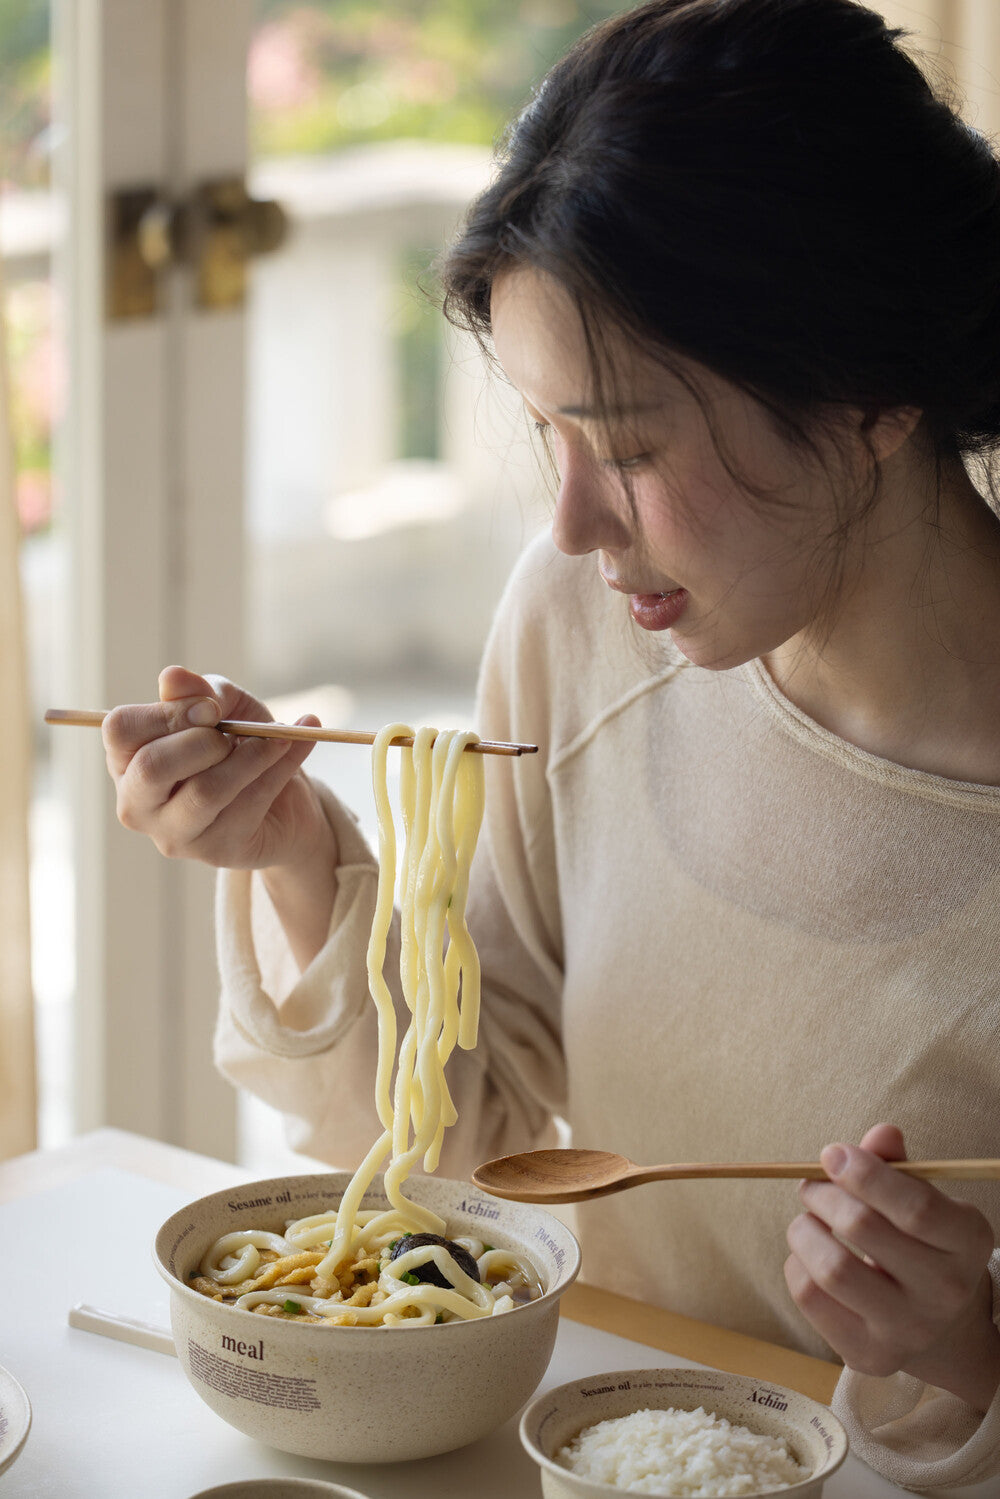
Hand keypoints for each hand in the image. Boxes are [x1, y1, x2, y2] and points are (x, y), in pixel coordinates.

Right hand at [104, 664, 331, 873]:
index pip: (120, 731)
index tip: (211, 709)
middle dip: (203, 740)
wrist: (287, 800)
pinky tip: (299, 743)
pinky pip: (249, 804)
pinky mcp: (217, 851)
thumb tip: (172, 677)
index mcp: (127, 761)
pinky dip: (281, 766)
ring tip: (279, 738)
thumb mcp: (224, 708)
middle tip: (233, 734)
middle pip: (152, 767)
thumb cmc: (241, 746)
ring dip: (251, 755)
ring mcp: (174, 834)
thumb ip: (200, 692)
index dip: (168, 713)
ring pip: (206, 790)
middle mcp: (138, 804)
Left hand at [785, 1123, 999, 1411]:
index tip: (831, 1154)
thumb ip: (897, 1165)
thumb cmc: (920, 1243)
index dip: (864, 1172)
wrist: (939, 1326)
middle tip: (811, 1185)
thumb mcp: (921, 1199)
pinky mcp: (870, 1355)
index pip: (916, 1206)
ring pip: (831, 1269)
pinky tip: (809, 1256)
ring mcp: (909, 1330)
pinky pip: (810, 1297)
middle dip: (823, 1194)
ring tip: (807, 1220)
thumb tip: (882, 1133)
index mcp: (968, 1241)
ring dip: (804, 1230)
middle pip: (863, 1229)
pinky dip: (796, 1264)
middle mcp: (946, 1291)